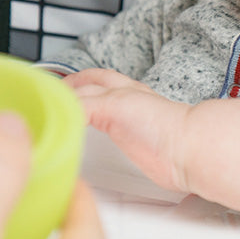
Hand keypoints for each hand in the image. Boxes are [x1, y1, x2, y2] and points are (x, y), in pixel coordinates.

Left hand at [66, 70, 239, 215]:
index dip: (92, 86)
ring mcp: (120, 99)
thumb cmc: (185, 151)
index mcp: (142, 100)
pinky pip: (78, 106)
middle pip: (94, 79)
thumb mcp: (160, 144)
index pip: (111, 85)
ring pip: (81, 90)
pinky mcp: (113, 107)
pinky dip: (63, 111)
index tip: (75, 91)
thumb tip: (151, 159)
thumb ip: (149, 142)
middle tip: (52, 91)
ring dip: (61, 96)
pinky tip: (50, 119)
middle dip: (73, 82)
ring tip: (42, 105)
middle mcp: (130, 94)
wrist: (197, 146)